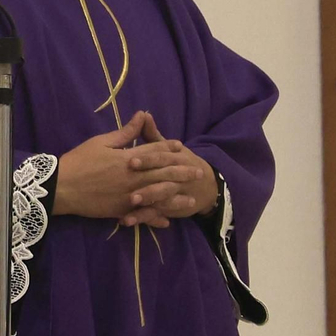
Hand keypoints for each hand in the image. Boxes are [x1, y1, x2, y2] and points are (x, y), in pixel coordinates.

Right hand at [53, 111, 203, 221]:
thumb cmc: (80, 160)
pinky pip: (144, 215)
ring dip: (176, 198)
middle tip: (198, 173)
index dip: (169, 149)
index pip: (155, 152)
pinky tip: (167, 221)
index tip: (181, 148)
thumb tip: (143, 115)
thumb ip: (125, 133)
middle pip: (163, 174)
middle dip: (182, 172)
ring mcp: (129, 196)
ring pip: (159, 197)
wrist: (62, 186)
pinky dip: (155, 218)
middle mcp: (133, 178)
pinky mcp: (122, 210)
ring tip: (191, 200)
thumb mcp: (101, 142)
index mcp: (128, 159)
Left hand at [120, 113, 218, 227]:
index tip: (129, 161)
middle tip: (128, 192)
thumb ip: (153, 135)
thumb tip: (143, 114)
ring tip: (129, 206)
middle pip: (162, 181)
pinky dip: (144, 219)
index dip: (147, 160)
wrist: (208, 185)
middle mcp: (177, 177)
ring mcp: (175, 195)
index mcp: (175, 159)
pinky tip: (126, 221)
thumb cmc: (182, 162)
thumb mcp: (170, 149)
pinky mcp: (172, 209)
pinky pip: (157, 215)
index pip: (160, 158)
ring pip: (161, 200)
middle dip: (146, 188)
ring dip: (145, 204)